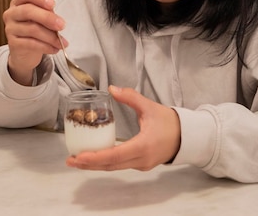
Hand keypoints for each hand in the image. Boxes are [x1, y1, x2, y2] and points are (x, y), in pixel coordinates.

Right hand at [3, 0, 64, 84]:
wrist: (25, 52)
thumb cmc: (36, 28)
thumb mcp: (43, 16)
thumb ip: (46, 6)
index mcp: (19, 2)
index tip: (53, 4)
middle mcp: (11, 13)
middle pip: (28, 11)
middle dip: (48, 18)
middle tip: (62, 25)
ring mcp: (10, 28)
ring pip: (32, 29)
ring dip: (51, 37)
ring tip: (62, 42)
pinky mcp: (12, 43)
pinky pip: (31, 43)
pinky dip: (46, 46)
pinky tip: (55, 49)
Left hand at [66, 85, 180, 171]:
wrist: (187, 136)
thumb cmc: (169, 122)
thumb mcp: (150, 107)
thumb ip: (131, 97)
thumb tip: (112, 88)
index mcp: (143, 145)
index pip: (115, 155)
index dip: (95, 157)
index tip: (79, 156)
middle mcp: (141, 159)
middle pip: (110, 165)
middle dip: (89, 164)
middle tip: (70, 160)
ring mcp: (141, 164)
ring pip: (114, 167)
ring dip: (95, 165)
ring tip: (77, 160)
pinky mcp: (141, 165)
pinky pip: (119, 166)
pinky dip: (105, 163)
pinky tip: (94, 158)